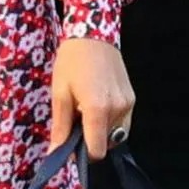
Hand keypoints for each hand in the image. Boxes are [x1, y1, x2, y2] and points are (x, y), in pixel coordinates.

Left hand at [49, 37, 134, 160]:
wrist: (93, 34)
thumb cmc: (72, 62)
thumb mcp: (60, 94)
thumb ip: (61, 127)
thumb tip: (55, 154)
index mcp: (97, 109)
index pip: (97, 150)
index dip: (83, 154)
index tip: (71, 146)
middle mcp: (118, 109)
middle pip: (106, 144)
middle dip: (90, 139)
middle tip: (76, 120)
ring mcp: (128, 104)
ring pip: (115, 134)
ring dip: (101, 130)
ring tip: (86, 109)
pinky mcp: (132, 99)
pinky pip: (122, 122)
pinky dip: (109, 121)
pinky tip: (97, 104)